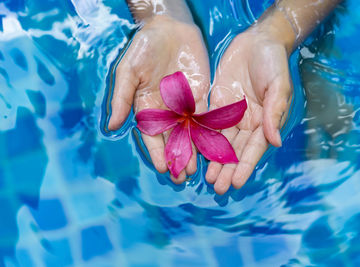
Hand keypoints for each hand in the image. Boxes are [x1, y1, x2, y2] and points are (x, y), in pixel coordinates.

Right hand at [108, 15, 209, 182]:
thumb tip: (112, 126)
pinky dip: (207, 133)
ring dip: (192, 152)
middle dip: (176, 157)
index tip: (162, 167)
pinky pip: (205, 118)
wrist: (169, 27)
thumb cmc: (144, 47)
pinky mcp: (201, 96)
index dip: (156, 151)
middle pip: (171, 139)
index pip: (151, 135)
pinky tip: (211, 148)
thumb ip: (121, 98)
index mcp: (146, 107)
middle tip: (182, 176)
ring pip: (189, 134)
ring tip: (196, 170)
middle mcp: (165, 111)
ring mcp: (183, 105)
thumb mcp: (128, 71)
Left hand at [206, 23, 292, 193]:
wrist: (257, 40)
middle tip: (217, 187)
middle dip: (226, 169)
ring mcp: (230, 115)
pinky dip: (201, 139)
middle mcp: (246, 122)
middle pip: (235, 150)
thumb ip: (274, 113)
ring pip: (219, 142)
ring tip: (205, 177)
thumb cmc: (273, 62)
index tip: (236, 183)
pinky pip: (207, 124)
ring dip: (213, 160)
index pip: (253, 149)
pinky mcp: (216, 105)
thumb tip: (275, 141)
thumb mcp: (278, 86)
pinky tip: (194, 152)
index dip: (245, 166)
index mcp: (263, 121)